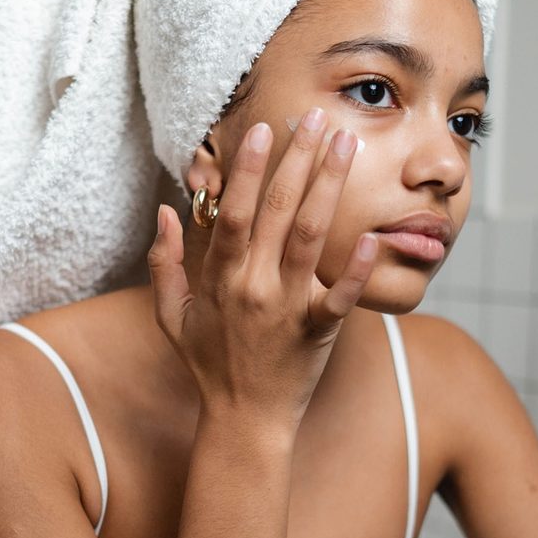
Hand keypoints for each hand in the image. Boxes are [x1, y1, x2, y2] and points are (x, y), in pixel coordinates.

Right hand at [146, 110, 377, 426]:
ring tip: (347, 146)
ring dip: (329, 187)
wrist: (244, 420)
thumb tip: (164, 211)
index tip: (264, 130)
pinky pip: (340, 298)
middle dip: (298, 159)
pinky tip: (374, 236)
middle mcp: (255, 286)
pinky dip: (357, 270)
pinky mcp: (317, 333)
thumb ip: (164, 262)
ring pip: (311, 237)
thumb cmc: (209, 364)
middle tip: (316, 117)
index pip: (236, 213)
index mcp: (222, 279)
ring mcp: (287, 309)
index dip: (249, 169)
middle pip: (279, 211)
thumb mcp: (172, 316)